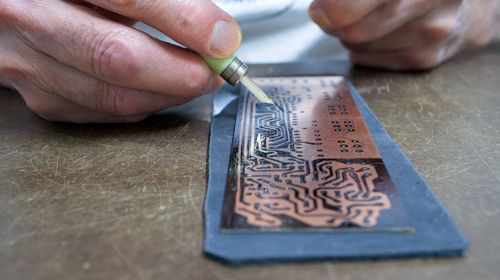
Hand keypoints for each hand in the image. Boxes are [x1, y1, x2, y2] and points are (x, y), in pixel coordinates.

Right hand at [0, 0, 240, 122]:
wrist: (21, 7)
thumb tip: (215, 33)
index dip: (185, 21)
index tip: (222, 38)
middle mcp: (30, 18)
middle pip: (118, 58)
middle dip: (181, 72)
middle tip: (214, 71)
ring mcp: (28, 62)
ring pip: (112, 96)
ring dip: (168, 94)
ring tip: (196, 81)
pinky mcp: (40, 95)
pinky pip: (103, 112)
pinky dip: (144, 105)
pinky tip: (162, 92)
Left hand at [309, 0, 497, 69]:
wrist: (466, 3)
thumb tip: (320, 11)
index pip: (357, 5)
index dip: (332, 8)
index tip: (321, 8)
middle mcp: (434, 2)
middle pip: (355, 29)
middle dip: (336, 21)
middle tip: (334, 11)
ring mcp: (433, 33)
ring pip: (357, 45)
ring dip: (349, 33)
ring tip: (366, 16)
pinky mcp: (425, 58)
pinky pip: (368, 58)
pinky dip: (362, 47)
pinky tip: (379, 32)